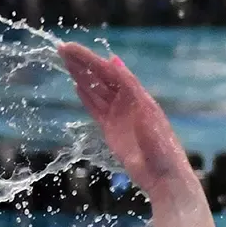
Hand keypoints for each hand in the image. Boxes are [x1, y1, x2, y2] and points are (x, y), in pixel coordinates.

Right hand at [58, 42, 194, 200]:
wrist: (163, 177)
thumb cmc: (162, 148)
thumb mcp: (147, 117)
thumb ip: (130, 91)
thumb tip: (115, 62)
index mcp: (138, 96)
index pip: (110, 71)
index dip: (91, 59)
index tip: (73, 49)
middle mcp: (128, 102)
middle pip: (101, 78)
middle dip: (82, 63)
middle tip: (62, 49)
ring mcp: (119, 116)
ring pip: (96, 91)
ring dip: (81, 77)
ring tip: (65, 62)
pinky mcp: (112, 130)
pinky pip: (96, 110)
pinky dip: (87, 98)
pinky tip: (77, 86)